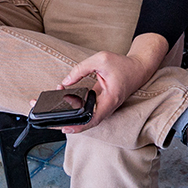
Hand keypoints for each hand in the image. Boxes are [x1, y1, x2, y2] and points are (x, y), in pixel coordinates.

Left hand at [48, 32, 169, 132]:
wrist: (138, 68)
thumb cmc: (123, 64)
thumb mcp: (101, 59)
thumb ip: (81, 69)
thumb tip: (65, 82)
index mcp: (110, 99)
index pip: (93, 119)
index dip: (78, 126)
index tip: (64, 128)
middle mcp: (107, 106)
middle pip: (86, 121)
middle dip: (67, 122)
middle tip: (49, 120)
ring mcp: (104, 106)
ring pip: (85, 116)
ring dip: (69, 112)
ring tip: (52, 103)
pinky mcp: (101, 102)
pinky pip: (86, 108)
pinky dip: (74, 105)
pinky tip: (63, 96)